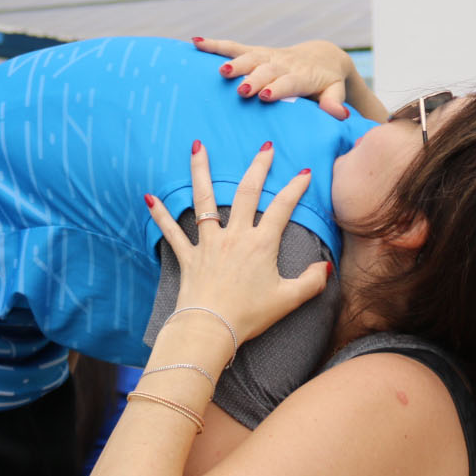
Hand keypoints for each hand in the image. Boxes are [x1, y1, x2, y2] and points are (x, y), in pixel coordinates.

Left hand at [146, 141, 328, 343]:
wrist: (211, 328)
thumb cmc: (248, 315)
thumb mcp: (288, 300)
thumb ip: (312, 282)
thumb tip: (326, 267)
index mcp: (261, 244)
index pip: (282, 208)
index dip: (295, 188)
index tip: (303, 173)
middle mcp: (235, 237)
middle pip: (247, 192)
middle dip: (258, 166)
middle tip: (265, 147)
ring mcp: (209, 244)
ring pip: (205, 200)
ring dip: (201, 171)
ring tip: (198, 147)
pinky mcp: (189, 256)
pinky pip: (172, 231)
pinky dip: (161, 215)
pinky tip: (149, 198)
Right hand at [193, 37, 354, 118]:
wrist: (324, 59)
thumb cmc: (328, 83)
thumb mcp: (335, 93)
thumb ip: (334, 103)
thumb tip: (340, 115)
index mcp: (302, 76)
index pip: (289, 82)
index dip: (277, 88)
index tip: (265, 96)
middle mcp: (283, 63)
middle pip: (266, 70)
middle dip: (253, 78)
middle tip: (240, 89)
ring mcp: (268, 56)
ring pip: (249, 57)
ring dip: (234, 63)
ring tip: (220, 72)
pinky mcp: (257, 53)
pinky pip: (234, 47)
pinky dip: (215, 44)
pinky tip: (195, 41)